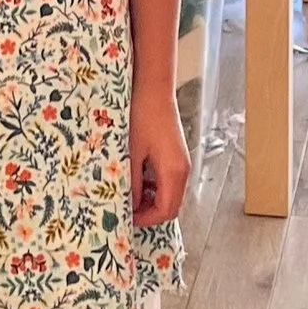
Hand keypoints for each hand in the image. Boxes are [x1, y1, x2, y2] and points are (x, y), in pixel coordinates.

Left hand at [131, 88, 190, 227]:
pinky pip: (167, 180)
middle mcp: (182, 170)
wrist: (153, 88)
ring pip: (168, 193)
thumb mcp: (131, 153)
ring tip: (128, 193)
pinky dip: (153, 186)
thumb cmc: (142, 116)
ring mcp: (181, 162)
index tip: (126, 219)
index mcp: (173, 172)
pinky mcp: (176, 154)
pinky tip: (136, 177)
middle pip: (170, 206)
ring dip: (150, 199)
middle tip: (125, 208)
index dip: (146, 220)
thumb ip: (131, 183)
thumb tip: (128, 206)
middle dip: (148, 212)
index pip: (166, 211)